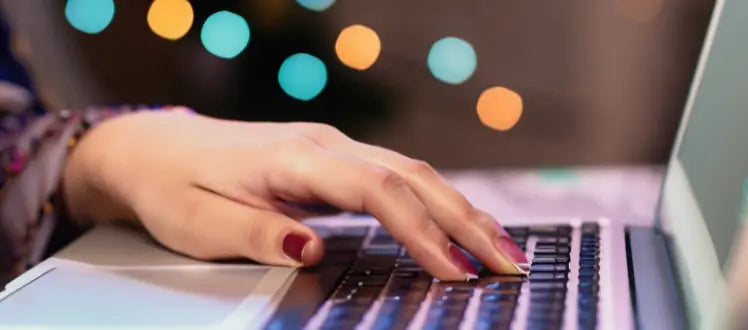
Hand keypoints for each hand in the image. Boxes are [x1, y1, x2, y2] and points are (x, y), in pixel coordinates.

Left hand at [63, 110, 527, 279]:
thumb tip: (315, 249)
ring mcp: (332, 149)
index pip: (376, 190)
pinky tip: (458, 223)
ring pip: (414, 173)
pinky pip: (398, 178)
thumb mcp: (199, 221)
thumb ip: (257, 234)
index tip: (454, 270)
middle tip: (509, 263)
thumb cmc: (174, 185)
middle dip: (466, 220)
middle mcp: (324, 145)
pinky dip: (436, 202)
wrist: (154, 148)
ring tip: (502, 247)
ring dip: (461, 209)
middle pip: (412, 176)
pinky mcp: (334, 161)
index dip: (421, 230)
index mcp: (295, 157)